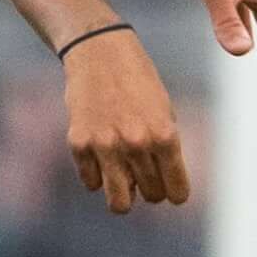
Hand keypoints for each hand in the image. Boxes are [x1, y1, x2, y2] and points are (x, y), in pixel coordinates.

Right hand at [62, 29, 189, 212]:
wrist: (99, 51)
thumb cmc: (139, 81)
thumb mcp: (165, 111)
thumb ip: (166, 148)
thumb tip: (165, 186)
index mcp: (164, 135)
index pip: (177, 192)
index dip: (176, 192)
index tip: (172, 189)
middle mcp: (136, 143)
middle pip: (151, 196)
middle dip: (151, 189)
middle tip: (145, 172)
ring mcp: (104, 145)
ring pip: (119, 204)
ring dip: (125, 195)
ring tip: (124, 178)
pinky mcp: (78, 143)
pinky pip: (90, 183)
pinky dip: (96, 174)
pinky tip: (100, 153)